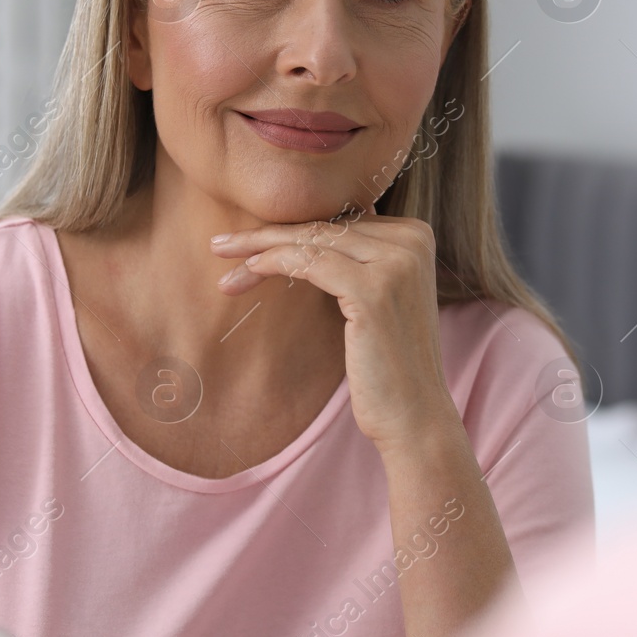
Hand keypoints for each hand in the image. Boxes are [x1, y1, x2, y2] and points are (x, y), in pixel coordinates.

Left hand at [209, 204, 458, 452]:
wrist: (414, 416)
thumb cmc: (387, 363)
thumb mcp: (377, 298)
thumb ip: (358, 260)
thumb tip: (307, 233)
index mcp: (416, 234)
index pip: (340, 221)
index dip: (290, 229)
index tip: (247, 241)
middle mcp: (413, 240)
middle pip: (324, 227)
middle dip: (267, 235)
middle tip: (221, 242)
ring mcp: (396, 263)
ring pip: (311, 241)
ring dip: (258, 247)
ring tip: (221, 255)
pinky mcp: (373, 290)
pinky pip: (309, 262)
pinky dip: (273, 263)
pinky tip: (246, 271)